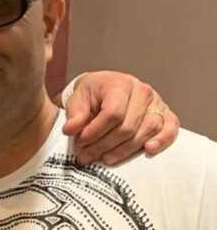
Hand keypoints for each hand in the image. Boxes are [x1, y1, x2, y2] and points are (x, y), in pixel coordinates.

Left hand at [61, 71, 179, 165]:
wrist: (105, 88)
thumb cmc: (92, 94)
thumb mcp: (77, 99)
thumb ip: (75, 114)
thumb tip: (71, 130)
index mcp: (119, 83)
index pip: (112, 113)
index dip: (96, 132)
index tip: (81, 142)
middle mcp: (142, 91)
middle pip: (128, 126)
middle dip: (105, 145)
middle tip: (87, 155)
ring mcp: (156, 102)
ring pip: (147, 130)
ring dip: (125, 150)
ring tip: (105, 159)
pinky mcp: (166, 113)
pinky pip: (170, 128)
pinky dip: (162, 140)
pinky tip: (148, 150)